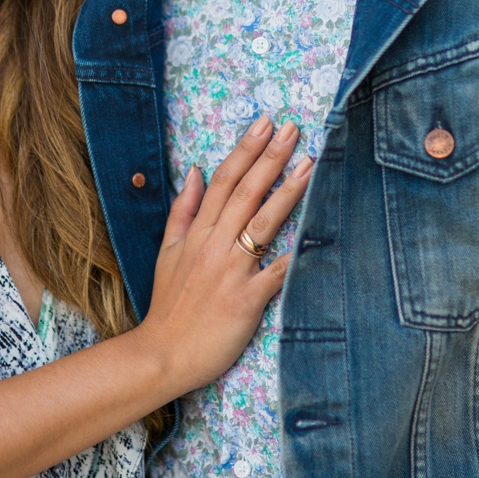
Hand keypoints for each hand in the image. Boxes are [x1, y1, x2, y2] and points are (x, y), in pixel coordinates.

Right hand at [138, 116, 310, 394]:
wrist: (162, 353)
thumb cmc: (169, 305)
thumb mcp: (166, 251)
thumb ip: (182, 211)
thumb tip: (193, 171)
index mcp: (197, 232)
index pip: (223, 180)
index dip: (246, 149)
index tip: (265, 124)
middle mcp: (214, 245)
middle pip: (245, 192)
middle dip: (271, 157)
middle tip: (293, 128)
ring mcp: (231, 271)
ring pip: (262, 223)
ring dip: (286, 192)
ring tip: (309, 164)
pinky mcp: (246, 300)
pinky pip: (275, 273)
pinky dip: (293, 255)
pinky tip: (316, 236)